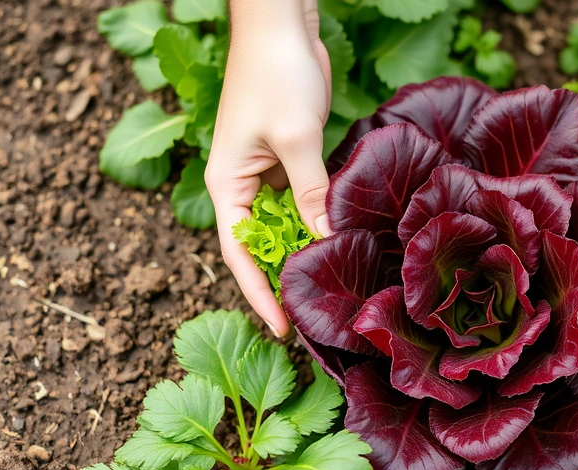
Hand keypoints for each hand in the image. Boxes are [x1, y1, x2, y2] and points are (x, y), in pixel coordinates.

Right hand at [205, 0, 331, 337]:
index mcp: (228, 187)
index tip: (281, 331)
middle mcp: (245, 187)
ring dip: (310, 251)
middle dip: (288, 280)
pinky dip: (324, 220)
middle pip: (264, 247)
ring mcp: (270, 174)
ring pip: (289, 226)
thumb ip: (311, 192)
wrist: (283, 24)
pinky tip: (349, 242)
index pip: (239, 256)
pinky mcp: (294, 160)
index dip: (260, 296)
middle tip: (321, 316)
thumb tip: (329, 240)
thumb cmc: (276, 74)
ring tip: (340, 288)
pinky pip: (307, 201)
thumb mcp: (296, 138)